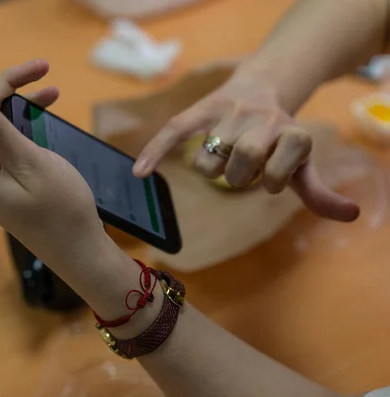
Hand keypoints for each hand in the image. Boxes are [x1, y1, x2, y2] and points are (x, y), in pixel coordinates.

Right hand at [133, 65, 359, 221]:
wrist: (264, 84)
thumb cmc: (280, 135)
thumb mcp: (304, 161)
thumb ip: (319, 193)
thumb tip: (352, 215)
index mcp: (290, 130)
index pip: (282, 165)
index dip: (275, 177)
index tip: (273, 176)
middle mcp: (260, 118)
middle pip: (241, 165)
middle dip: (238, 177)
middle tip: (242, 169)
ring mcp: (228, 113)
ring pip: (207, 159)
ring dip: (212, 168)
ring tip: (222, 157)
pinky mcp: (201, 111)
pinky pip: (174, 131)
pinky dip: (156, 152)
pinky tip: (140, 172)